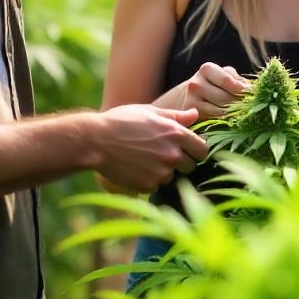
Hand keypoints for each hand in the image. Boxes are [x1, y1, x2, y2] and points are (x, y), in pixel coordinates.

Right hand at [92, 104, 207, 191]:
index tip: (187, 150)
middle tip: (163, 155)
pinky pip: (156, 186)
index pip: (203, 150)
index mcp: (176, 134)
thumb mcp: (150, 112)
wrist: (95, 141)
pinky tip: (136, 168)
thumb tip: (195, 115)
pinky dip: (149, 180)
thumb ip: (176, 116)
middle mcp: (172, 154)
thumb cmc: (122, 121)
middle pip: (191, 166)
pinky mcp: (147, 185)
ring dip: (164, 171)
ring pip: (172, 177)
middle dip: (181, 162)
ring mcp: (160, 172)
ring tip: (145, 159)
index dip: (196, 150)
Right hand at [181, 61, 248, 119]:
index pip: (228, 81)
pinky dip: (224, 120)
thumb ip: (238, 81)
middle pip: (226, 98)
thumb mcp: (225, 76)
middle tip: (249, 107)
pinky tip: (228, 117)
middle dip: (240, 103)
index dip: (243, 90)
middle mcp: (196, 83)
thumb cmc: (214, 84)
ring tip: (240, 113)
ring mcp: (191, 100)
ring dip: (234, 113)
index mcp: (207, 69)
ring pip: (221, 111)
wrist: (189, 95)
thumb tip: (252, 90)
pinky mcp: (192, 115)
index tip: (253, 95)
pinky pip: (214, 119)